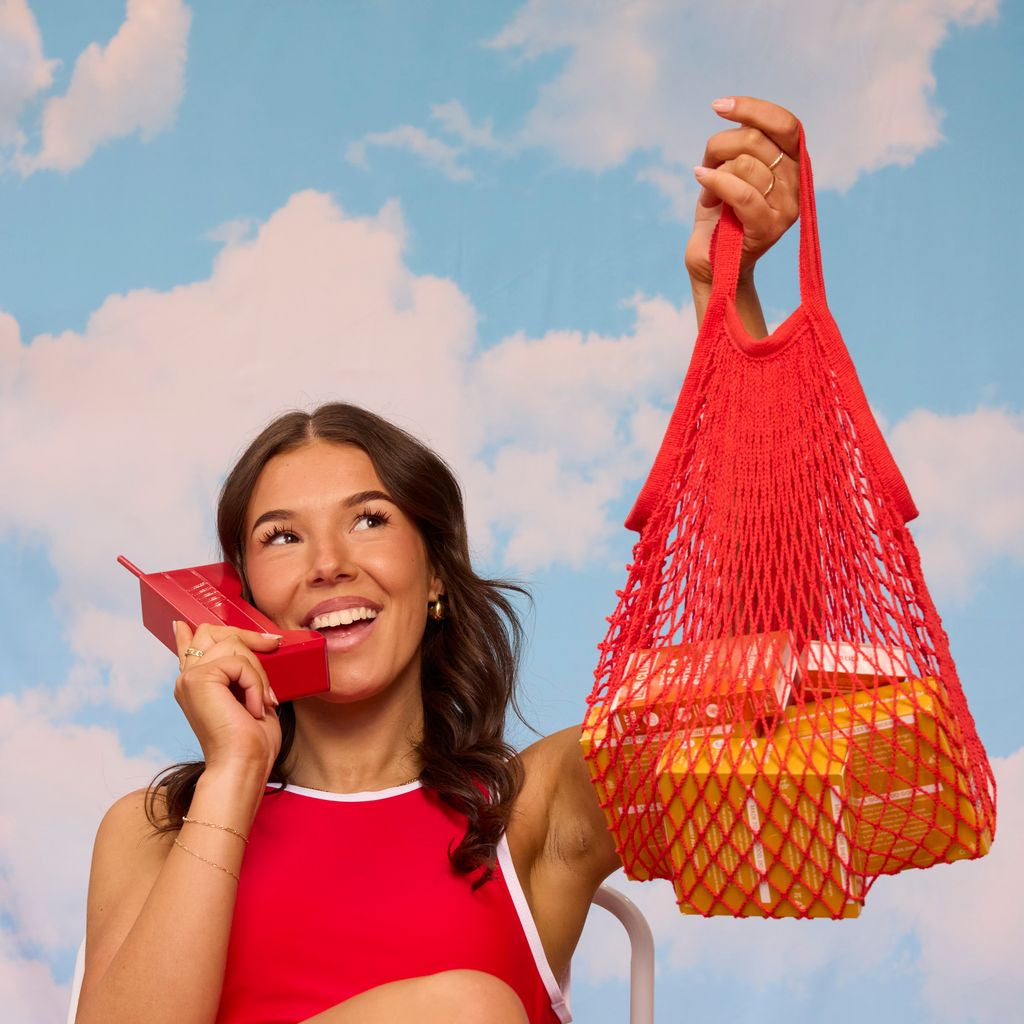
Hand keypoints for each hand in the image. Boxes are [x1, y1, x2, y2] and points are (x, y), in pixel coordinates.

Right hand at [173, 621, 283, 779]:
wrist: (243, 766)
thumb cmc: (251, 742)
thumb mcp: (250, 698)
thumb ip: (243, 673)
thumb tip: (250, 649)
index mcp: (196, 685)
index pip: (187, 648)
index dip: (189, 633)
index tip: (184, 625)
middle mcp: (187, 678)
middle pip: (214, 632)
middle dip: (248, 636)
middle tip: (273, 645)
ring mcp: (189, 678)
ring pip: (234, 645)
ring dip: (258, 673)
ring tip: (261, 702)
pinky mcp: (198, 679)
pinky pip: (239, 662)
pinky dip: (255, 684)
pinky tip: (253, 708)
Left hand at [685, 96, 800, 290]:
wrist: (711, 263)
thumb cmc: (719, 216)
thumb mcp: (730, 171)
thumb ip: (742, 145)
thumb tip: (736, 111)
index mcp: (792, 165)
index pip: (785, 124)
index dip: (753, 108)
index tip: (717, 106)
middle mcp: (796, 185)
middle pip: (756, 139)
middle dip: (720, 146)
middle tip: (707, 166)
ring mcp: (786, 209)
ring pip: (745, 164)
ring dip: (714, 172)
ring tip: (708, 192)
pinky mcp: (769, 229)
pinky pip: (741, 192)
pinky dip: (715, 182)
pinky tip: (701, 180)